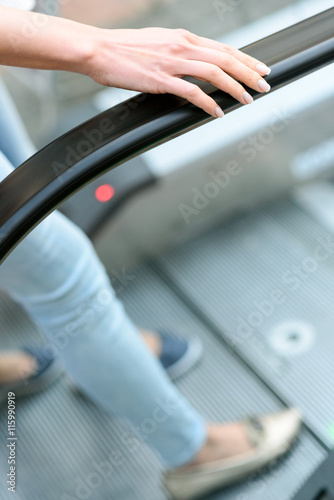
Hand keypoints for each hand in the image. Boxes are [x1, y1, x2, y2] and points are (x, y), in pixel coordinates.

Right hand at [87, 27, 271, 117]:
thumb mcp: (158, 44)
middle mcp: (182, 46)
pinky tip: (217, 112)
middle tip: (264, 85)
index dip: (245, 59)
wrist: (98, 50)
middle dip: (249, 73)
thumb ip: (179, 52)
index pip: (223, 48)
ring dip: (235, 87)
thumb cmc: (124, 49)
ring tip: (247, 100)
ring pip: (214, 73)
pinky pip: (192, 92)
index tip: (260, 68)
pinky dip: (208, 103)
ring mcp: (172, 63)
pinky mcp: (161, 80)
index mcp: (183, 37)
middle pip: (225, 58)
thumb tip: (194, 62)